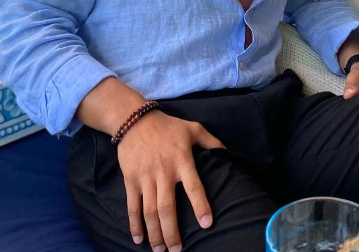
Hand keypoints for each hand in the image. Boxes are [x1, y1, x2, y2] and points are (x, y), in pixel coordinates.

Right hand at [117, 109, 224, 250]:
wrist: (135, 120)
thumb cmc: (168, 126)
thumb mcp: (193, 128)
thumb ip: (211, 141)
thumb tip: (227, 152)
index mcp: (182, 159)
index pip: (194, 185)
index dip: (200, 205)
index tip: (206, 224)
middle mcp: (164, 171)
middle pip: (167, 207)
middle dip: (171, 232)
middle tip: (177, 250)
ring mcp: (146, 176)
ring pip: (150, 211)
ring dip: (155, 233)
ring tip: (160, 250)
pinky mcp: (131, 179)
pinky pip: (132, 205)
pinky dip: (134, 224)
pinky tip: (139, 239)